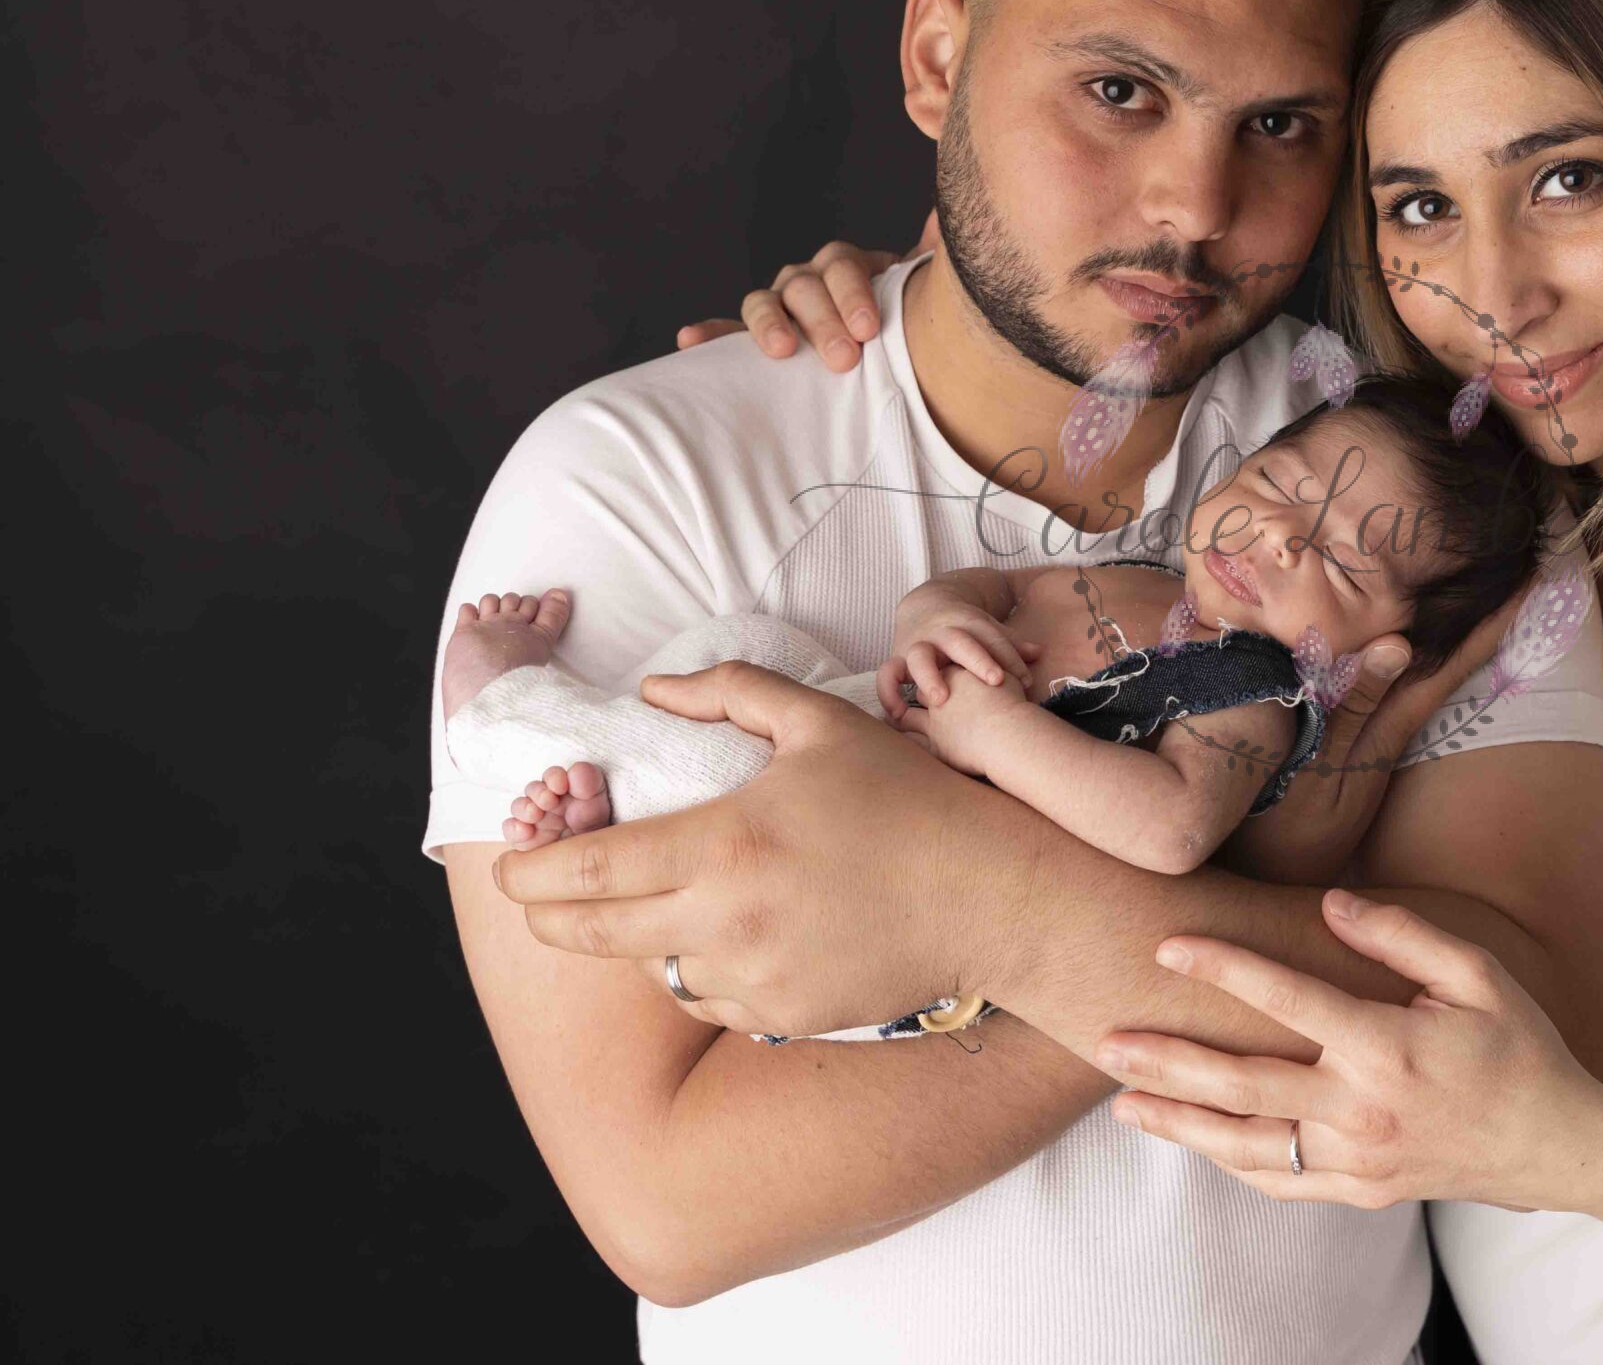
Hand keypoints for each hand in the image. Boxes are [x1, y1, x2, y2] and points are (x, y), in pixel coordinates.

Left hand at [489, 658, 1013, 1036]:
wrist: (989, 895)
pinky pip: (708, 999)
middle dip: (548, 915)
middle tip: (539, 898)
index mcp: (726, 844)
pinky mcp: (784, 1017)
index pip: (587, 871)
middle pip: (593, 935)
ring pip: (651, 969)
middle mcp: (727, 922)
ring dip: (634, 939)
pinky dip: (696, 971)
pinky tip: (719, 937)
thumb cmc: (908, 800)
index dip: (531, 871)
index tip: (509, 863)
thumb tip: (652, 691)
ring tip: (648, 905)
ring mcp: (755, 979)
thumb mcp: (822, 723)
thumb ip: (731, 691)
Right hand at [674, 212, 942, 368]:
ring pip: (763, 304)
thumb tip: (943, 220)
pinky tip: (689, 340)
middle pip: (803, 287)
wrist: (879, 344)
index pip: (841, 266)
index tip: (869, 329)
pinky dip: (708, 335)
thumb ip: (925, 257)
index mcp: (843, 265)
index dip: (853, 295)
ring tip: (783, 350)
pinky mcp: (753, 338)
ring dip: (769, 325)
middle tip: (845, 358)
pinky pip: (726, 333)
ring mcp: (777, 307)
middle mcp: (806, 279)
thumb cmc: (897, 317)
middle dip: (824, 321)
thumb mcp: (914, 289)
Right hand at [876, 599, 1043, 722]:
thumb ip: (1009, 644)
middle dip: (976, 659)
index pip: (991, 638)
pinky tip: (898, 715)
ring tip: (939, 701)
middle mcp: (942, 633)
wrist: (925, 606)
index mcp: (968, 624)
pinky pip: (887, 675)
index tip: (1025, 680)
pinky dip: (889, 693)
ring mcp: (917, 644)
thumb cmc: (965, 628)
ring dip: (929, 677)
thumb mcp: (987, 630)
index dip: (1008, 656)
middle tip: (994, 682)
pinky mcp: (897, 658)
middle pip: (958, 641)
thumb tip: (1039, 653)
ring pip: (919, 656)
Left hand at [1094, 890, 1602, 1212]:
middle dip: (1167, 1061)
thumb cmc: (1519, 1048)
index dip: (1223, 968)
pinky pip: (1280, 1180)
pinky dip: (1229, 1161)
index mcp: (1389, 1046)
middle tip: (1104, 1040)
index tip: (1169, 947)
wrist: (1558, 1146)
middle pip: (1243, 1084)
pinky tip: (1193, 1139)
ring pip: (1246, 1144)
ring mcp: (1358, 1159)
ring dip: (1180, 1122)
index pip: (1287, 999)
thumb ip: (1402, 935)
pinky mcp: (1360, 1192)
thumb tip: (1332, 902)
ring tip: (1122, 1103)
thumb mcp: (1477, 975)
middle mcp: (1363, 1109)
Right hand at [1260, 574, 1527, 833]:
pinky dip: (1409, 656)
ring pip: (1421, 673)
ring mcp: (1369, 735)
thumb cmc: (1285, 831)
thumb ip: (1354, 708)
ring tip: (1485, 591)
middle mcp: (1389, 726)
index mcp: (1389, 725)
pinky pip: (1389, 686)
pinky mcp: (1345, 742)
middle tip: (1528, 569)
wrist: (1265, 884)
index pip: (1451, 666)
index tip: (1536, 582)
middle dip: (1484, 618)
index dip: (1490, 626)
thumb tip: (1401, 642)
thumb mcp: (1320, 768)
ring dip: (1454, 634)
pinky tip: (1411, 640)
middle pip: (1446, 664)